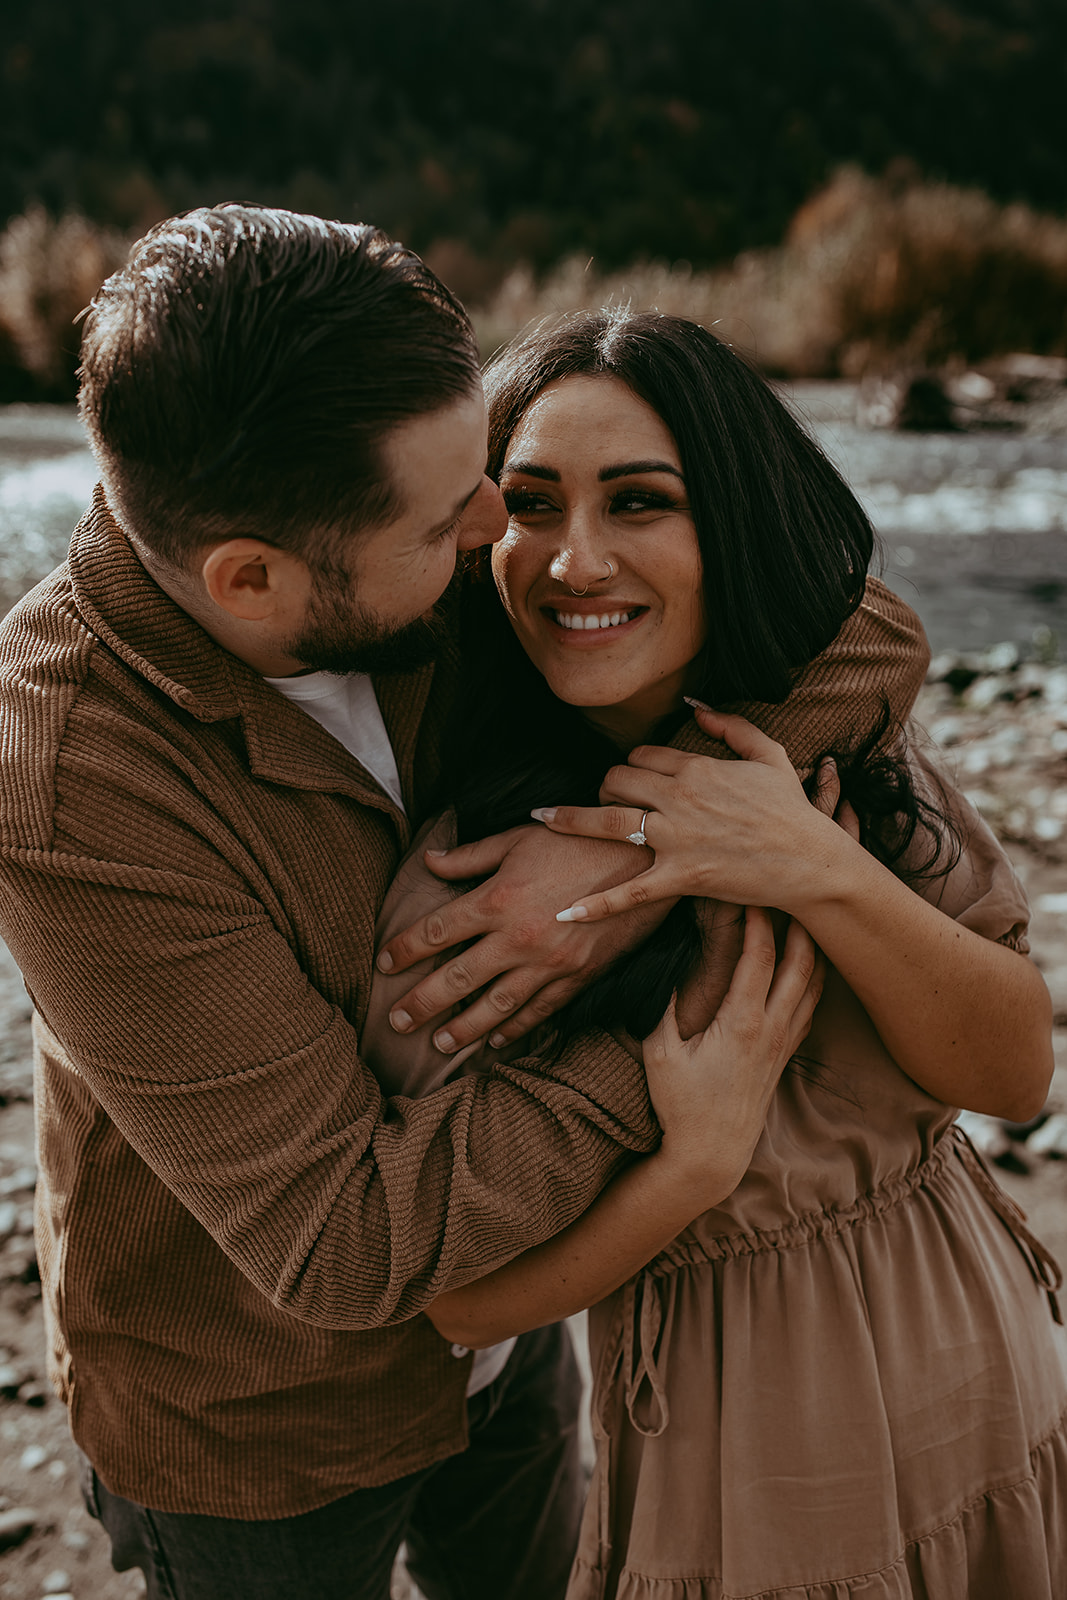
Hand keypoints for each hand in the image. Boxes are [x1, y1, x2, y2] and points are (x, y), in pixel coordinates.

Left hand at [375, 824, 669, 1052]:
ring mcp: (548, 963)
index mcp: (497, 898)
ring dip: (464, 1028)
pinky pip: (539, 1010)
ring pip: (495, 1005)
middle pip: (456, 978)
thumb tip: (429, 861)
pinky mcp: (577, 977)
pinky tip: (496, 1041)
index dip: (405, 948)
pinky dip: (516, 1028)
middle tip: (395, 1022)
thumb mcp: (520, 838)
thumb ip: (471, 856)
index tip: (383, 962)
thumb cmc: (578, 841)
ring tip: (439, 1044)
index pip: (436, 931)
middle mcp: (516, 937)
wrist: (645, 861)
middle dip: (421, 1003)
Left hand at [540, 707, 853, 922]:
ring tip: (543, 820)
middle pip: (617, 780)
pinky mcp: (679, 878)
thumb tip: (693, 703)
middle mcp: (679, 798)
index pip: (641, 755)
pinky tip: (565, 913)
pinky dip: (595, 905)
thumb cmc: (792, 810)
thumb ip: (728, 725)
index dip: (631, 764)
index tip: (631, 777)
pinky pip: (628, 892)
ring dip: (571, 819)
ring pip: (608, 821)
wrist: (810, 861)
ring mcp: (676, 838)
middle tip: (602, 799)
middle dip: (604, 787)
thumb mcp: (768, 753)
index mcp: (696, 767)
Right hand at [645, 907, 823, 1205]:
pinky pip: (810, 1007)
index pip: (760, 957)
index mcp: (742, 1022)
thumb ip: (663, 1007)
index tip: (751, 891)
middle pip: (801, 963)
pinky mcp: (784, 1056)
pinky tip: (810, 963)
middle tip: (790, 891)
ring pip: (813, 984)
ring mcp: (783, 1043)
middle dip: (798, 923)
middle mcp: (771, 1029)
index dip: (758, 920)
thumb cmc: (682, 1104)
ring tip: (807, 916)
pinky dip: (815, 978)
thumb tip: (665, 966)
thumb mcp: (660, 1054)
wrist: (711, 1154)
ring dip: (812, 948)